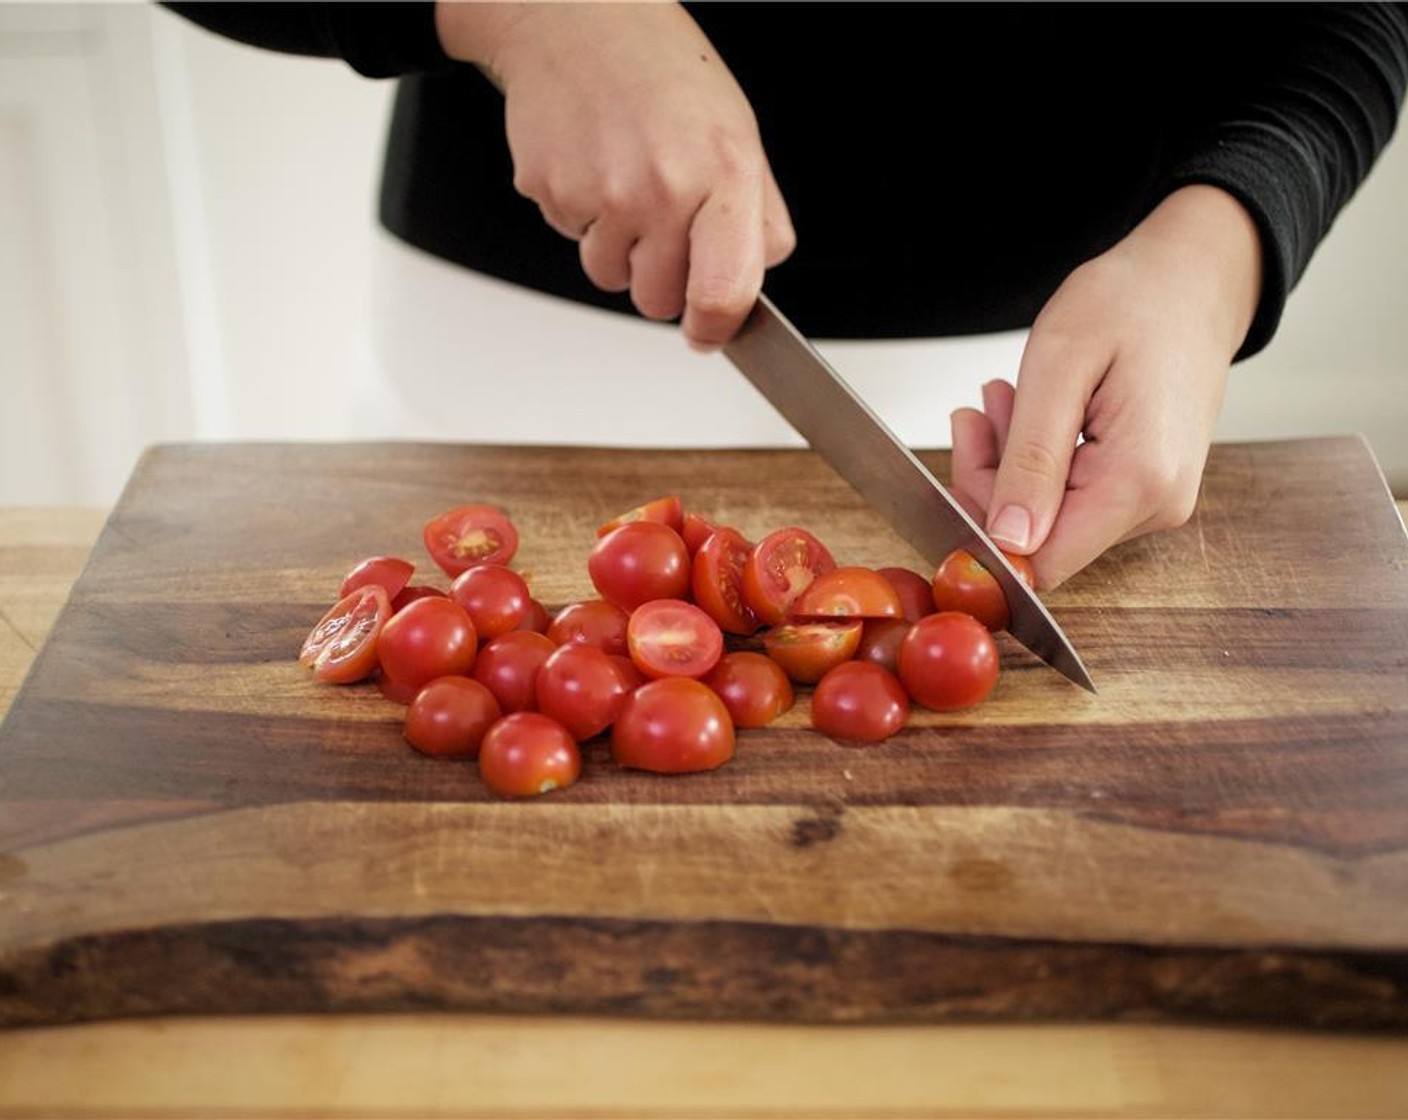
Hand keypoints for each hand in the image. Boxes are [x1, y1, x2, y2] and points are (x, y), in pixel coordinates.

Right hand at [435, 1, 794, 347]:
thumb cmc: (662, 70)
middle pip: (658, 301)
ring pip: (610, 278)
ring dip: (619, 251)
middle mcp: (661, 189)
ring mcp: (601, 194)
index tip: (710, 334)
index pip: (723, 293)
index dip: (716, 329)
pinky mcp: (551, 192)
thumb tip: (756, 276)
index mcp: (721, 175)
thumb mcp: (738, 134)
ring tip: (627, 185)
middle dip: (662, 280)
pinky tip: (595, 166)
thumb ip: (758, 216)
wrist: (578, 18)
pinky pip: (572, 240)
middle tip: (664, 227)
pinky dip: (583, 217)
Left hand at [950, 185, 1262, 589]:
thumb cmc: (1133, 302)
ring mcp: (1156, 500)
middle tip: (975, 413)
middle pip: (1041, 538)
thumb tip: (1008, 540)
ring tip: (1002, 398)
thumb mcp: (1060, 366)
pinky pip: (1073, 495)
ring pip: (1050, 517)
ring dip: (1012, 464)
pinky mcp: (1147, 488)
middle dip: (993, 481)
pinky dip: (1038, 459)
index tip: (961, 463)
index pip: (1041, 560)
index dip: (985, 529)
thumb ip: (1032, 460)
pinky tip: (1029, 412)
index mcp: (1138, 480)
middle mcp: (1157, 504)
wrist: (1193, 279)